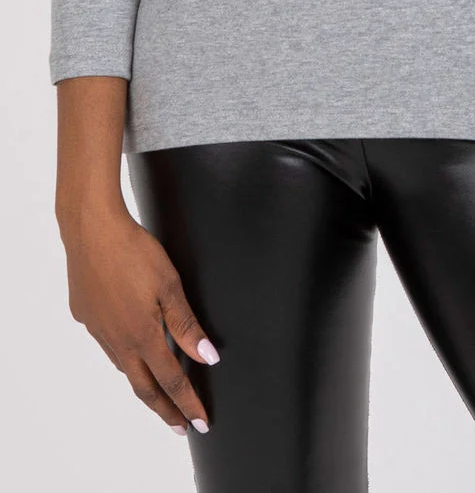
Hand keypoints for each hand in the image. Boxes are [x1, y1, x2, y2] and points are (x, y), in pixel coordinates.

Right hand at [59, 203, 219, 435]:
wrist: (91, 230)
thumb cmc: (134, 252)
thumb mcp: (170, 286)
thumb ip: (187, 325)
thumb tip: (207, 357)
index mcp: (142, 336)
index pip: (171, 380)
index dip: (188, 403)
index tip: (200, 422)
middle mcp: (117, 341)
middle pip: (144, 387)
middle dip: (165, 409)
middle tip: (180, 425)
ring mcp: (98, 330)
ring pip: (124, 367)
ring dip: (144, 383)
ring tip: (158, 393)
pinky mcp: (86, 315)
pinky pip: (108, 344)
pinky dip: (125, 356)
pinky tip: (130, 348)